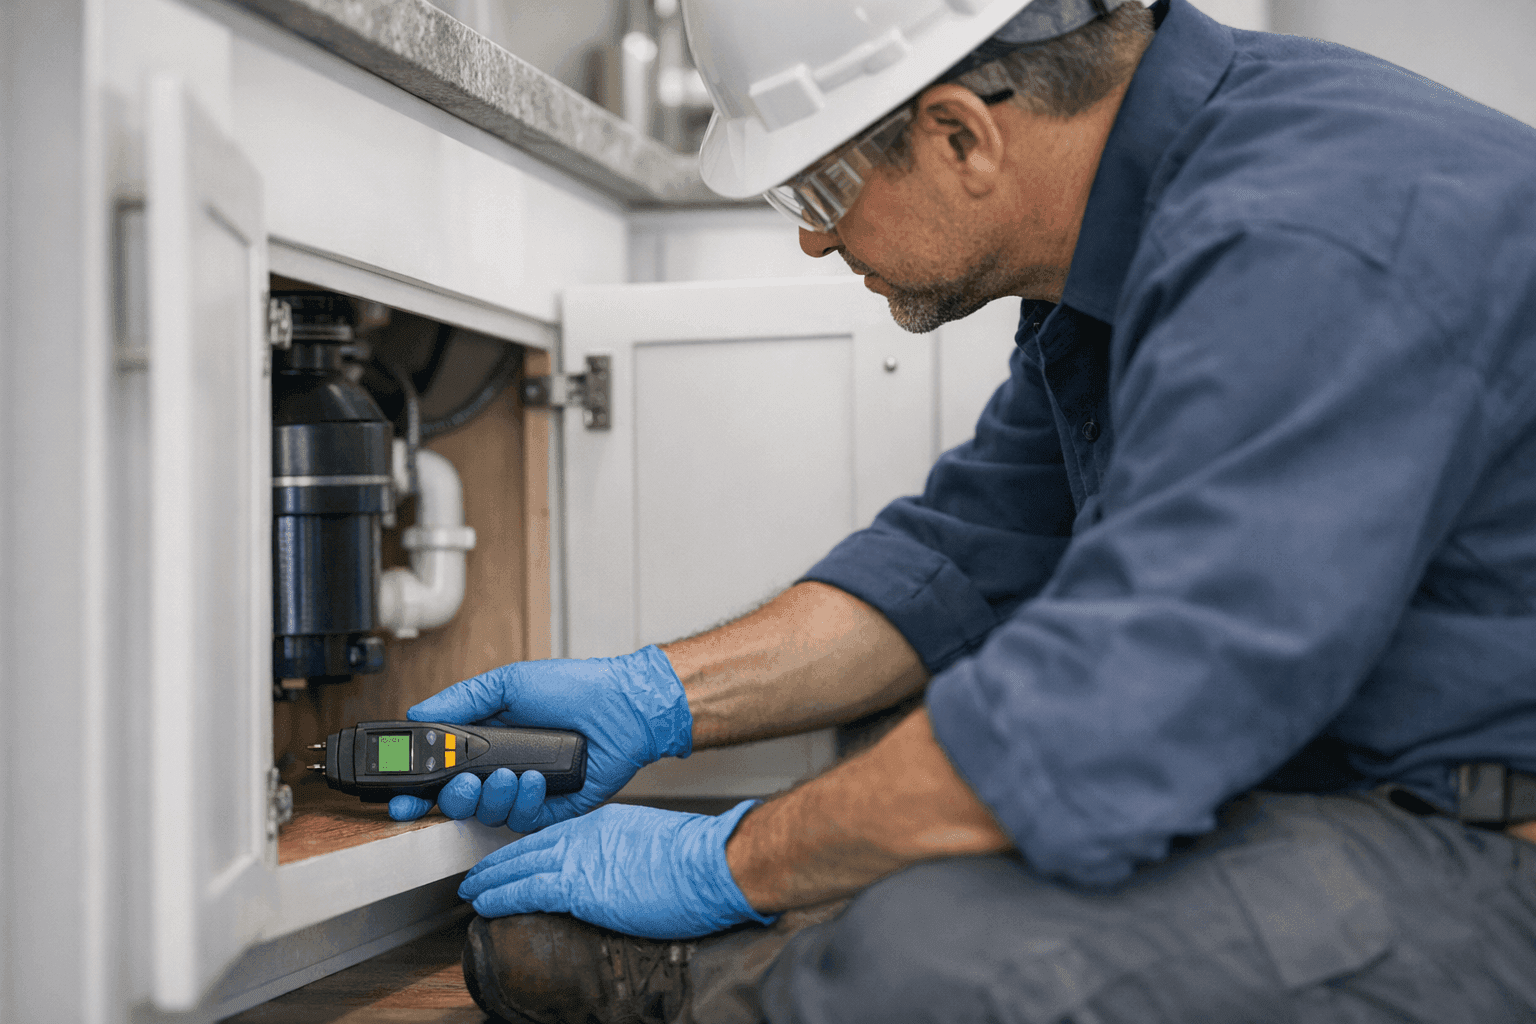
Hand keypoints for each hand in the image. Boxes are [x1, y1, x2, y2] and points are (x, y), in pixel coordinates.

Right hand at [387, 646, 690, 828]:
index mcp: (487, 741)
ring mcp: (526, 793)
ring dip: (492, 796)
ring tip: (511, 772)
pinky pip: (524, 822)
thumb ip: (463, 700)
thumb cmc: (574, 688)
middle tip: (462, 783)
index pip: (439, 772)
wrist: (624, 707)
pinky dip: (525, 802)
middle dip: (453, 798)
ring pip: (488, 814)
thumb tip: (418, 713)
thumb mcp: (510, 683)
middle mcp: (502, 769)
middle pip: (457, 801)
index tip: (400, 798)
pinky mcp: (553, 810)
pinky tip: (536, 779)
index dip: (416, 789)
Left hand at [458, 801, 775, 938]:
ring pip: (520, 866)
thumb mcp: (652, 843)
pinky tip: (484, 904)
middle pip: (530, 846)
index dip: (528, 848)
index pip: (555, 834)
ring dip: (490, 880)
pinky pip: (526, 890)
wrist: (711, 863)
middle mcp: (586, 834)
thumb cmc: (695, 860)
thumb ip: (627, 852)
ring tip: (471, 890)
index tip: (514, 858)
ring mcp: (581, 858)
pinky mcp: (580, 886)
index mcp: (604, 822)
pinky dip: (500, 896)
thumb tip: (621, 872)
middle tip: (477, 873)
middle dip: (499, 861)